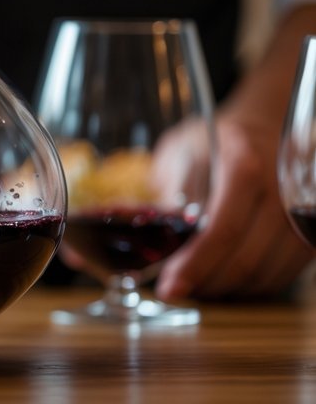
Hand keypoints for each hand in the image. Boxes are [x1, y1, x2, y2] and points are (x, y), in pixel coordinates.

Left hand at [155, 7, 315, 300]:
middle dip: (203, 282)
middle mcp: (280, 194)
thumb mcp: (180, 153)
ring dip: (224, 288)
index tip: (169, 287)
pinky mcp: (308, 234)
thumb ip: (157, 196)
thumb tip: (117, 242)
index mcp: (245, 168)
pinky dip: (247, 285)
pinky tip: (222, 276)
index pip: (221, 230)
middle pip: (242, 261)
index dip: (193, 265)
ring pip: (262, 276)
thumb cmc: (216, 140)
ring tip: (194, 281)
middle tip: (174, 287)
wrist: (266, 126)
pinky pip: (278, 276)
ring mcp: (299, 216)